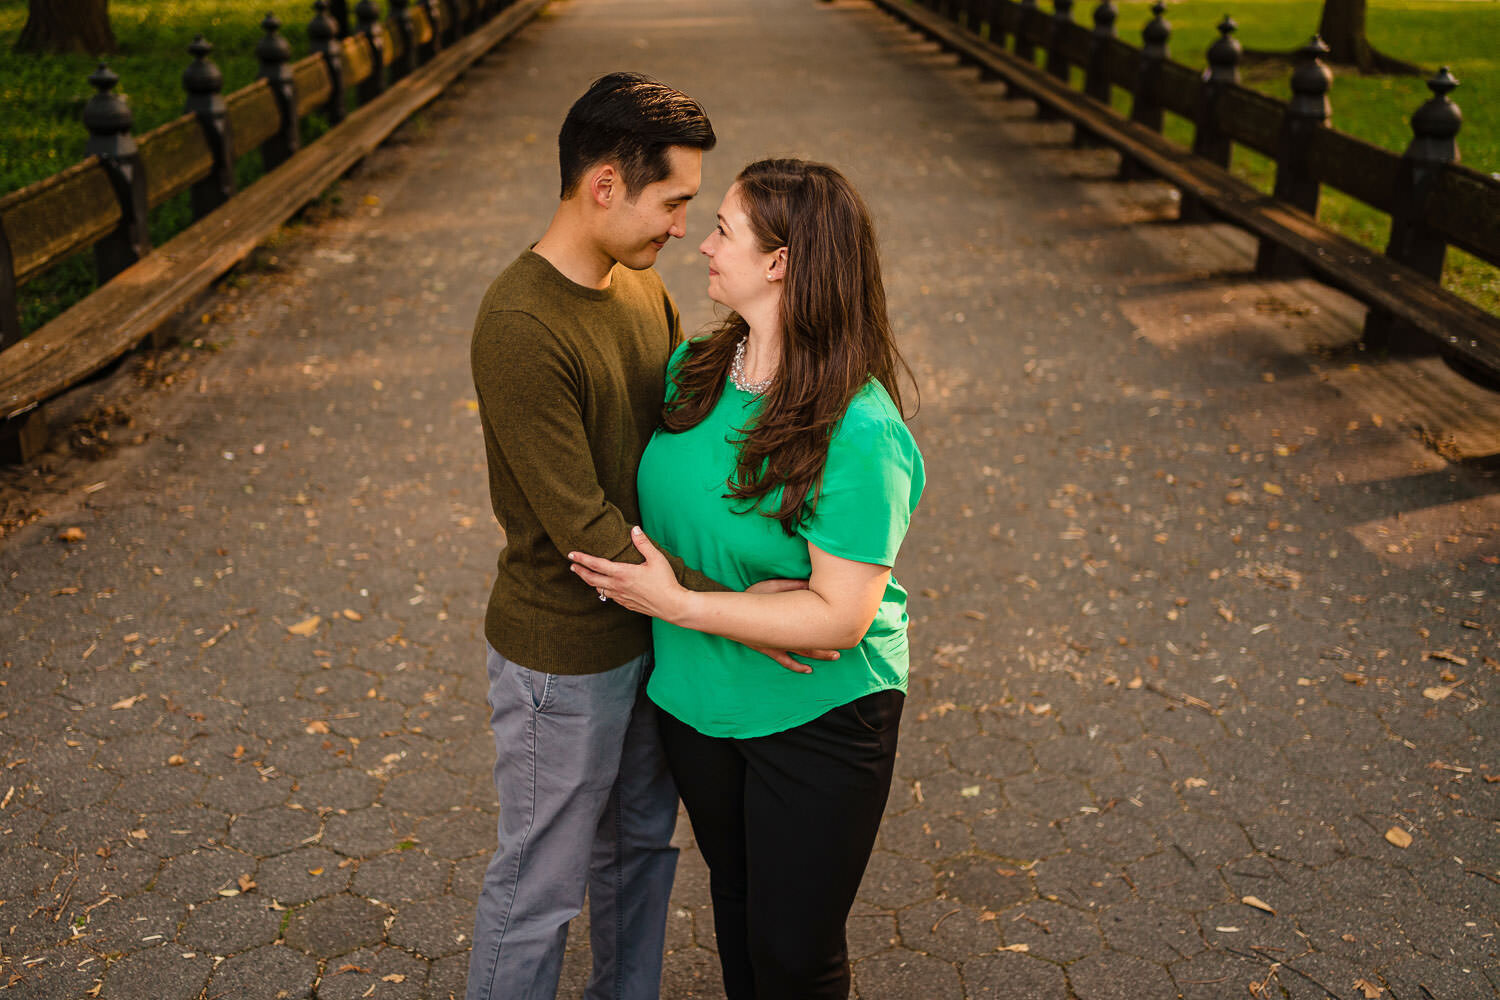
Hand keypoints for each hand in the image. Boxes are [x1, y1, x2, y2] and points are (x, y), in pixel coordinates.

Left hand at [569, 527, 687, 620]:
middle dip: (580, 571)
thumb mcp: (656, 559)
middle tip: (572, 565)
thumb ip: (643, 543)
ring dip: (590, 581)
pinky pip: (609, 596)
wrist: (672, 606)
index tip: (571, 554)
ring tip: (585, 575)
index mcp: (622, 573)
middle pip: (592, 579)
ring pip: (599, 589)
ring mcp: (621, 597)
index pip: (596, 564)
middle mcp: (618, 586)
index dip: (582, 559)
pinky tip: (604, 588)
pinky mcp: (627, 604)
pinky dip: (602, 590)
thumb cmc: (665, 581)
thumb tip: (634, 529)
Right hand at [744, 578, 840, 673]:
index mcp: (788, 618)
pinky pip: (785, 661)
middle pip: (812, 641)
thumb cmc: (751, 597)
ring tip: (835, 656)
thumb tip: (810, 584)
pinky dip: (797, 666)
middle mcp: (785, 635)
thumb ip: (791, 586)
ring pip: (803, 652)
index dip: (829, 624)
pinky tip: (807, 670)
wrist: (729, 613)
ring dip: (819, 655)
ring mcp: (778, 645)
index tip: (843, 625)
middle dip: (829, 644)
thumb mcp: (771, 587)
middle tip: (845, 646)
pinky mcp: (770, 650)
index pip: (813, 623)